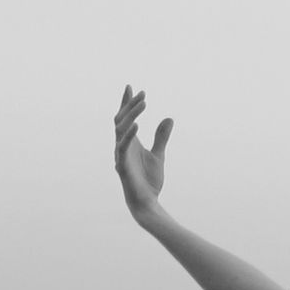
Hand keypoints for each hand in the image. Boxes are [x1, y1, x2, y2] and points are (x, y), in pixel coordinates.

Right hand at [114, 85, 172, 219]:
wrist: (147, 202)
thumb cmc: (149, 181)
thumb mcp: (159, 155)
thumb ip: (161, 137)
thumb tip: (169, 118)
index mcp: (129, 142)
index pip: (125, 118)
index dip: (126, 103)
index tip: (131, 87)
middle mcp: (121, 146)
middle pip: (121, 120)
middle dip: (130, 106)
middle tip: (143, 93)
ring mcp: (120, 155)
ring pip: (121, 130)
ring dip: (131, 116)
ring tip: (143, 103)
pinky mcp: (123, 166)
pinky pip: (123, 147)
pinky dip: (129, 135)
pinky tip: (137, 125)